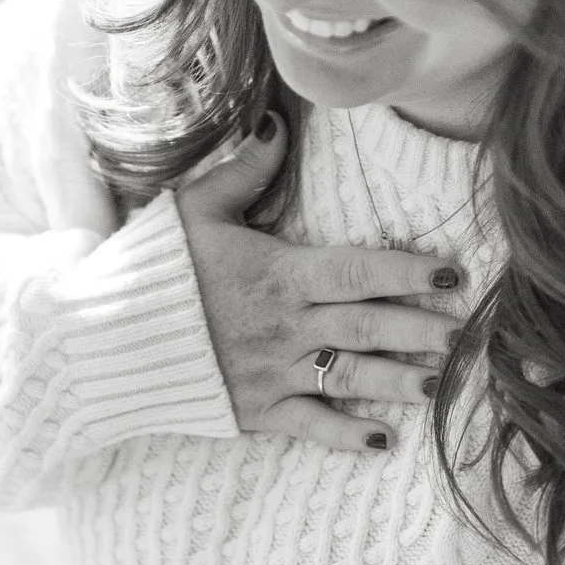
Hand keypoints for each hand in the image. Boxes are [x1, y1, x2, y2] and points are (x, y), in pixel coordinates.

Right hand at [175, 112, 463, 454]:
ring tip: (441, 381)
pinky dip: (350, 436)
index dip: (409, 270)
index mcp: (278, 273)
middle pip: (369, 328)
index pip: (359, 270)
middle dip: (422, 329)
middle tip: (467, 332)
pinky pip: (312, 427)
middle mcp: (285, 326)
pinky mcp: (255, 412)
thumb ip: (245, 170)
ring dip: (401, 382)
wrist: (98, 340)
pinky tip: (385, 440)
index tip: (451, 271)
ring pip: (351, 379)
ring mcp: (272, 373)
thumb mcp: (194, 207)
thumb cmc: (148, 270)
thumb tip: (278, 125)